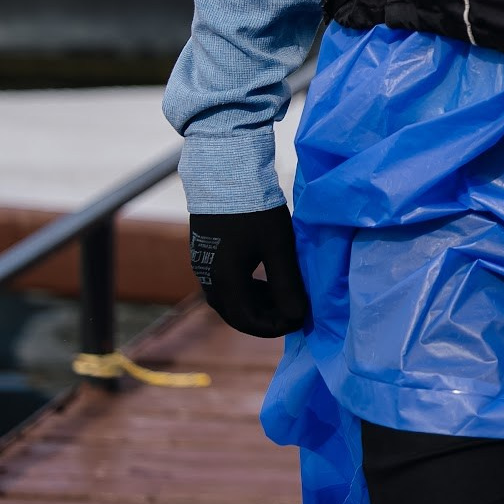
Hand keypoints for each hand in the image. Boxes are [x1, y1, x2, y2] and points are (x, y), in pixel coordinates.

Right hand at [188, 206, 311, 337]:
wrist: (224, 176)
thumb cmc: (254, 211)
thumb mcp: (278, 248)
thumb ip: (287, 284)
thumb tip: (298, 317)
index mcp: (224, 283)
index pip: (249, 322)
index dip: (276, 327)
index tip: (301, 320)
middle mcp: (208, 281)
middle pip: (237, 315)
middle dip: (268, 318)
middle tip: (296, 312)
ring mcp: (203, 269)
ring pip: (232, 301)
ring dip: (259, 304)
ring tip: (286, 296)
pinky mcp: (205, 257)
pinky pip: (227, 286)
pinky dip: (249, 290)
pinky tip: (268, 280)